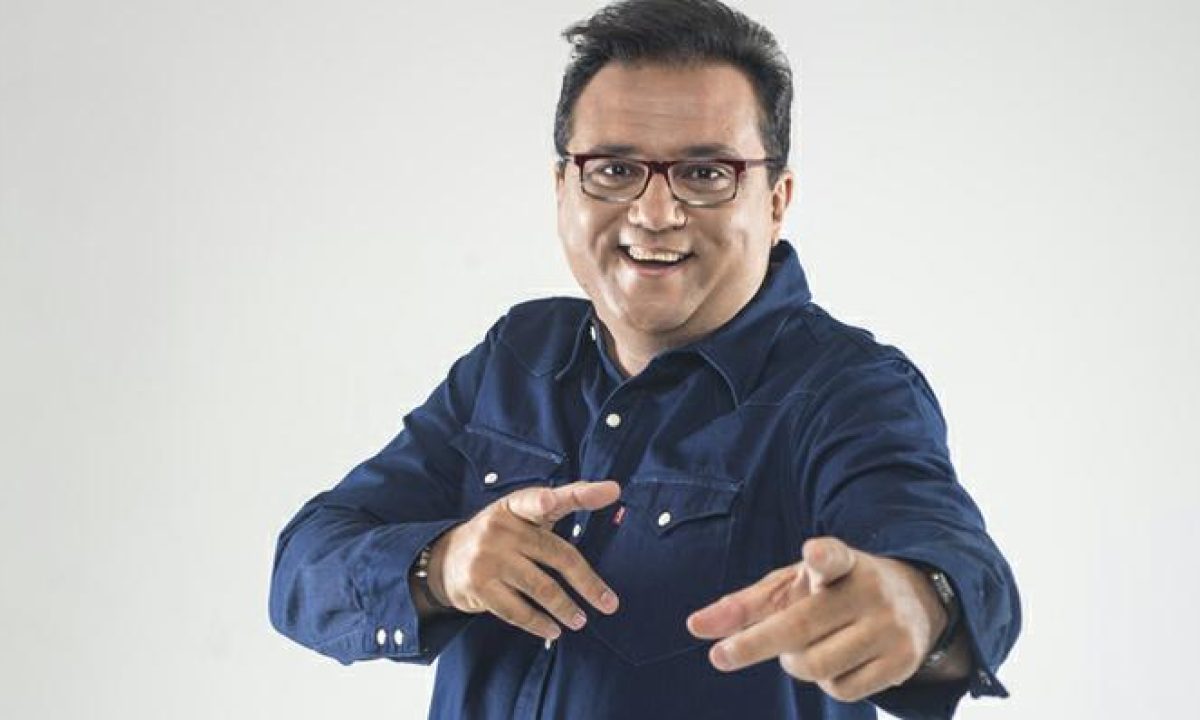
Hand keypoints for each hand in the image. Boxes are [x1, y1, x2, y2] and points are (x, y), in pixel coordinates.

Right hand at [427, 480, 621, 640]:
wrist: (444, 559)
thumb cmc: (500, 535)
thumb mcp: (523, 513)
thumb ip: (563, 501)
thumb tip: (611, 489)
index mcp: (515, 506)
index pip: (542, 500)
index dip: (567, 497)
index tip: (592, 495)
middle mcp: (501, 528)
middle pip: (556, 555)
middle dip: (586, 583)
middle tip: (609, 604)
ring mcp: (488, 557)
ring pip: (540, 587)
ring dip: (565, 608)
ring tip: (580, 621)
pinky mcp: (479, 585)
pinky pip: (517, 610)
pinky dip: (538, 623)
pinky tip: (553, 630)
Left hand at [686, 537, 949, 702]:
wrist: (914, 600)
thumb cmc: (831, 592)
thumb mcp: (791, 586)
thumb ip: (743, 606)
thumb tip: (694, 627)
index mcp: (842, 564)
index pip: (833, 557)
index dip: (822, 556)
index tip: (813, 552)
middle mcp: (869, 592)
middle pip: (800, 629)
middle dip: (754, 646)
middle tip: (723, 656)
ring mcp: (890, 628)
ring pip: (818, 668)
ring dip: (795, 666)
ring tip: (803, 650)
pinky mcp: (903, 661)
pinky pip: (844, 691)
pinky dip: (827, 684)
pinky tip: (837, 662)